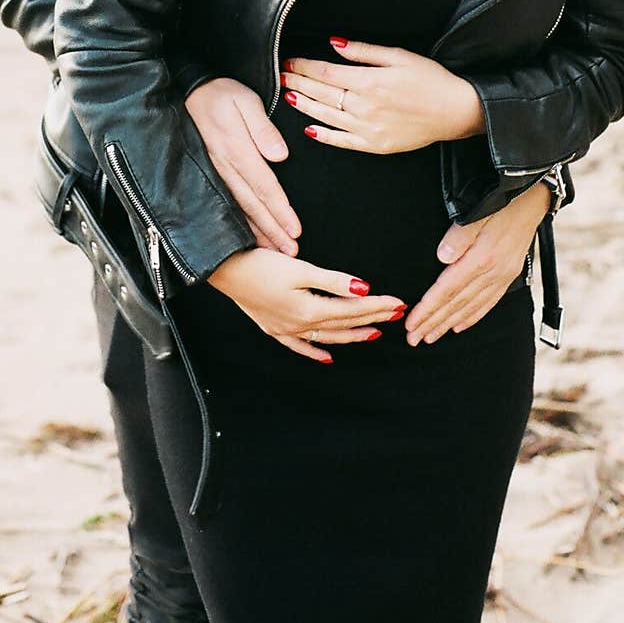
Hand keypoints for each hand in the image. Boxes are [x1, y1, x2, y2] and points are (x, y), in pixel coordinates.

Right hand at [185, 78, 300, 254]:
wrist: (190, 90)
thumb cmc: (223, 94)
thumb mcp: (245, 100)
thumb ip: (262, 128)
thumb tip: (280, 156)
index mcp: (237, 149)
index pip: (264, 186)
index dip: (280, 210)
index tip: (295, 230)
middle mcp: (225, 166)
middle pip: (253, 205)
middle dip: (273, 231)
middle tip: (291, 252)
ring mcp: (216, 172)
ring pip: (240, 209)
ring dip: (259, 232)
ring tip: (276, 251)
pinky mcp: (212, 173)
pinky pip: (228, 203)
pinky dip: (240, 223)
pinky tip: (250, 236)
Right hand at [208, 248, 406, 363]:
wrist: (225, 271)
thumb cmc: (261, 266)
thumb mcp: (300, 270)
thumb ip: (333, 281)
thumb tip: (363, 289)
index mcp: (310, 310)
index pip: (352, 308)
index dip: (378, 305)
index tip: (398, 303)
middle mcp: (300, 325)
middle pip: (344, 322)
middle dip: (372, 318)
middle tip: (396, 315)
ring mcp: (286, 329)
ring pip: (327, 337)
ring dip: (352, 335)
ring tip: (373, 334)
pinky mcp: (273, 328)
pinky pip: (300, 346)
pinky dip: (315, 351)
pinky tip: (328, 356)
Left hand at [280, 38, 484, 152]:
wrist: (456, 111)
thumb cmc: (430, 80)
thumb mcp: (399, 56)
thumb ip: (363, 51)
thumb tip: (334, 43)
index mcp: (369, 81)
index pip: (325, 72)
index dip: (303, 66)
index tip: (289, 61)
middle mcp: (364, 106)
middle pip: (321, 93)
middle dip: (298, 82)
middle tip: (280, 76)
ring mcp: (368, 129)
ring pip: (325, 116)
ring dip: (304, 105)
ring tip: (288, 96)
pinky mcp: (374, 145)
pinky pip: (341, 141)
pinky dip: (323, 135)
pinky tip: (308, 129)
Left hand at [404, 181, 551, 344]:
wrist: (535, 199)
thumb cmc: (502, 203)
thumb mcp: (479, 211)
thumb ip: (460, 235)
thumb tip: (442, 257)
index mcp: (482, 258)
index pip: (447, 290)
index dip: (428, 308)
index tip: (411, 323)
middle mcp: (492, 273)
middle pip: (456, 304)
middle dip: (433, 323)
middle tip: (413, 339)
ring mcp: (502, 276)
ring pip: (471, 307)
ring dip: (449, 324)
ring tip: (430, 337)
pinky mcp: (508, 275)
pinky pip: (488, 303)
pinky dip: (472, 317)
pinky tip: (459, 325)